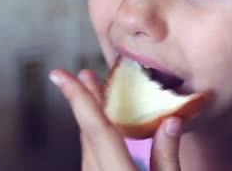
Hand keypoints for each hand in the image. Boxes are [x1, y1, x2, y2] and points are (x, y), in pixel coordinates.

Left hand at [50, 69, 182, 170]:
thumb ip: (166, 156)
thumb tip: (172, 120)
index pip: (96, 128)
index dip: (78, 97)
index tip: (59, 75)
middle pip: (89, 133)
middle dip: (86, 101)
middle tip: (84, 75)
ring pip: (88, 146)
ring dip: (91, 119)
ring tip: (97, 96)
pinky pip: (93, 158)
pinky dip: (97, 138)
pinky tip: (106, 130)